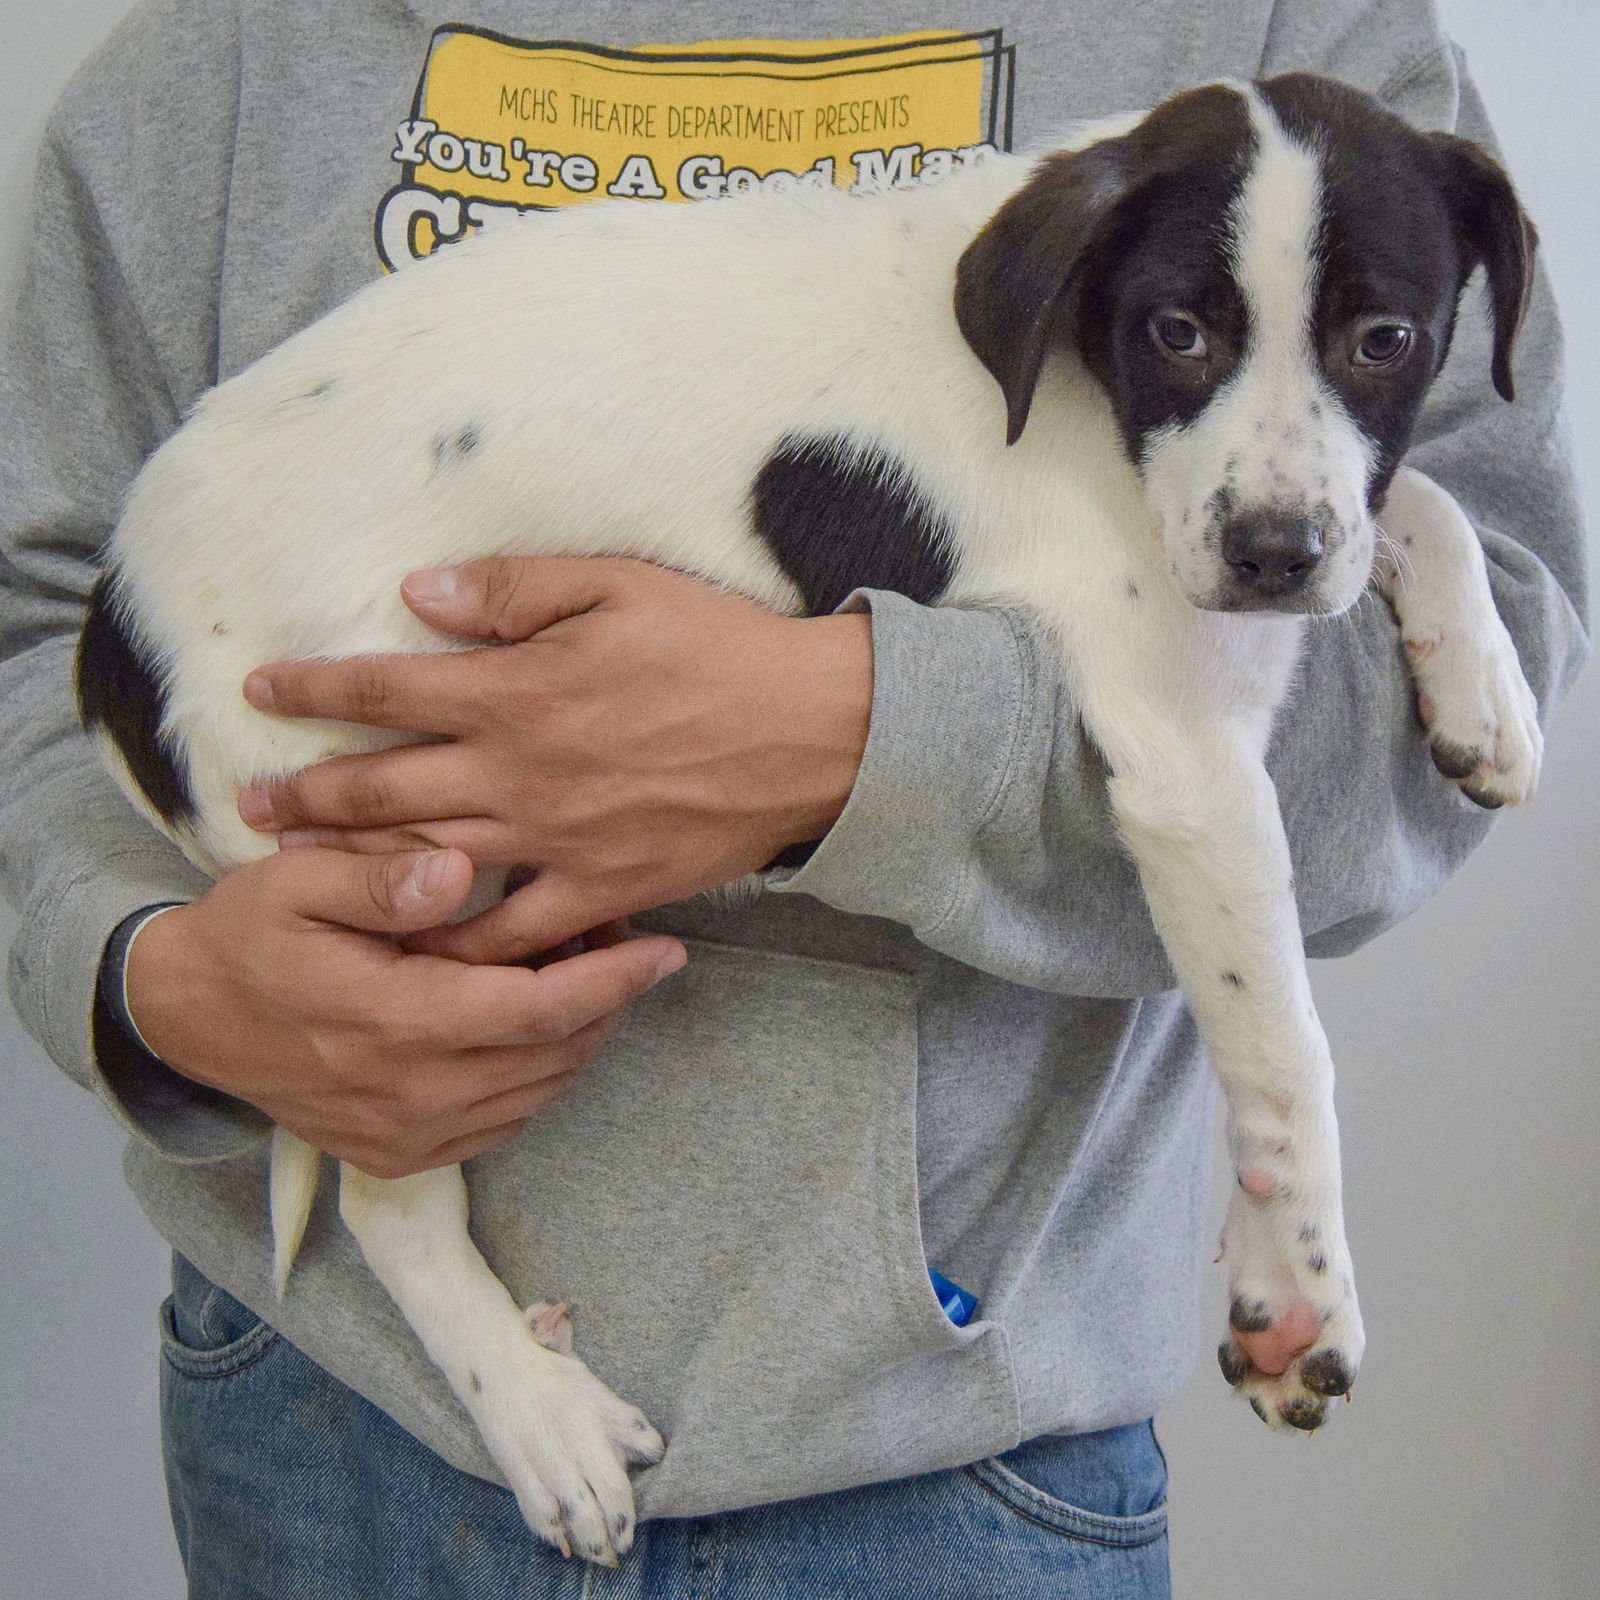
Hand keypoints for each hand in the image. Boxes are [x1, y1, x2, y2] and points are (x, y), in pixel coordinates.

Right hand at [124, 844, 686, 1176]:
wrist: (185, 1017)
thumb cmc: (249, 936)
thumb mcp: (298, 883)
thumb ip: (381, 879)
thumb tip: (459, 871)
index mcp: (394, 1022)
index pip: (540, 1010)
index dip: (615, 980)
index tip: (668, 949)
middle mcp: (410, 1095)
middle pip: (556, 1055)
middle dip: (608, 998)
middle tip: (619, 936)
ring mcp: (405, 1136)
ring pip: (539, 1091)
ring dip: (578, 1035)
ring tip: (584, 970)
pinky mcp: (398, 1157)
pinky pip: (504, 1121)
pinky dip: (539, 1074)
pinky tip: (535, 1021)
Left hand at [237, 557, 871, 963]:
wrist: (811, 732)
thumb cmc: (718, 648)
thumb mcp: (617, 586)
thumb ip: (511, 590)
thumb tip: (420, 593)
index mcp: (514, 692)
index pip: (384, 689)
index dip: (314, 688)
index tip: (260, 690)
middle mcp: (516, 774)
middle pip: (384, 790)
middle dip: (307, 794)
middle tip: (251, 804)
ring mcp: (555, 843)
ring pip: (427, 864)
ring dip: (353, 868)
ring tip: (298, 872)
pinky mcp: (601, 889)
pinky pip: (514, 935)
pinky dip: (461, 946)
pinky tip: (418, 951)